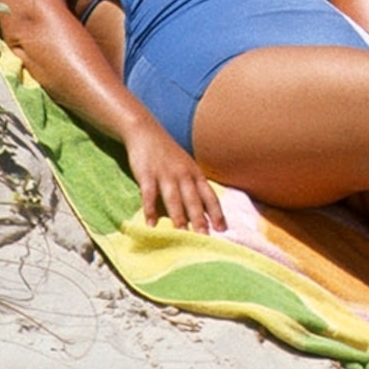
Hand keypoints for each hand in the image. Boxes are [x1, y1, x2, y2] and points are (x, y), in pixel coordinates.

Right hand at [126, 115, 224, 232]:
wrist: (146, 131)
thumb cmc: (168, 154)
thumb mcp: (186, 167)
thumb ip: (194, 187)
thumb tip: (204, 212)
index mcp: (194, 173)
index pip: (209, 195)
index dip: (216, 212)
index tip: (222, 229)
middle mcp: (183, 174)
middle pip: (193, 199)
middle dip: (200, 219)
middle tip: (205, 238)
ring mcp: (165, 174)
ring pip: (174, 198)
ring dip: (178, 217)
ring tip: (181, 235)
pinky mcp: (147, 174)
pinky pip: (149, 194)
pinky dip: (150, 210)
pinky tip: (150, 225)